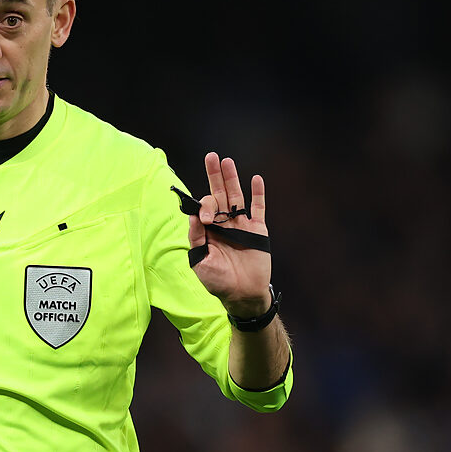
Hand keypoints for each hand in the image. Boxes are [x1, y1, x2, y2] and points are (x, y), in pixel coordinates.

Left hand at [188, 152, 271, 316]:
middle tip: (211, 157)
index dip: (204, 207)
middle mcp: (224, 224)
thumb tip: (192, 215)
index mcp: (208, 230)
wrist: (242, 295)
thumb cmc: (218, 281)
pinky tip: (255, 179)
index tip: (206, 220)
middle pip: (218, 194)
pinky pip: (258, 208)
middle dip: (214, 176)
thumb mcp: (200, 262)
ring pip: (236, 196)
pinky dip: (258, 194)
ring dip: (232, 179)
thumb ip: (196, 239)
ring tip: (227, 161)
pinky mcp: (258, 230)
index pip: (204, 208)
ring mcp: (241, 225)